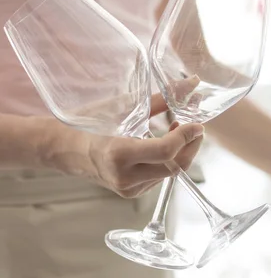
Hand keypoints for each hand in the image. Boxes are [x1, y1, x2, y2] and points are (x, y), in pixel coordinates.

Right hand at [44, 93, 203, 197]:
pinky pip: (160, 178)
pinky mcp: (132, 193)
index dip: (186, 137)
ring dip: (181, 153)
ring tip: (179, 132)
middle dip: (191, 147)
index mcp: (118, 154)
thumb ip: (161, 99)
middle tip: (195, 128)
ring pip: (170, 174)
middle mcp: (125, 176)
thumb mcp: (123, 107)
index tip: (198, 124)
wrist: (65, 150)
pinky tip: (165, 146)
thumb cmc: (89, 123)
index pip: (165, 151)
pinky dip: (169, 161)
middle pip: (174, 166)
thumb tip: (191, 85)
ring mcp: (129, 188)